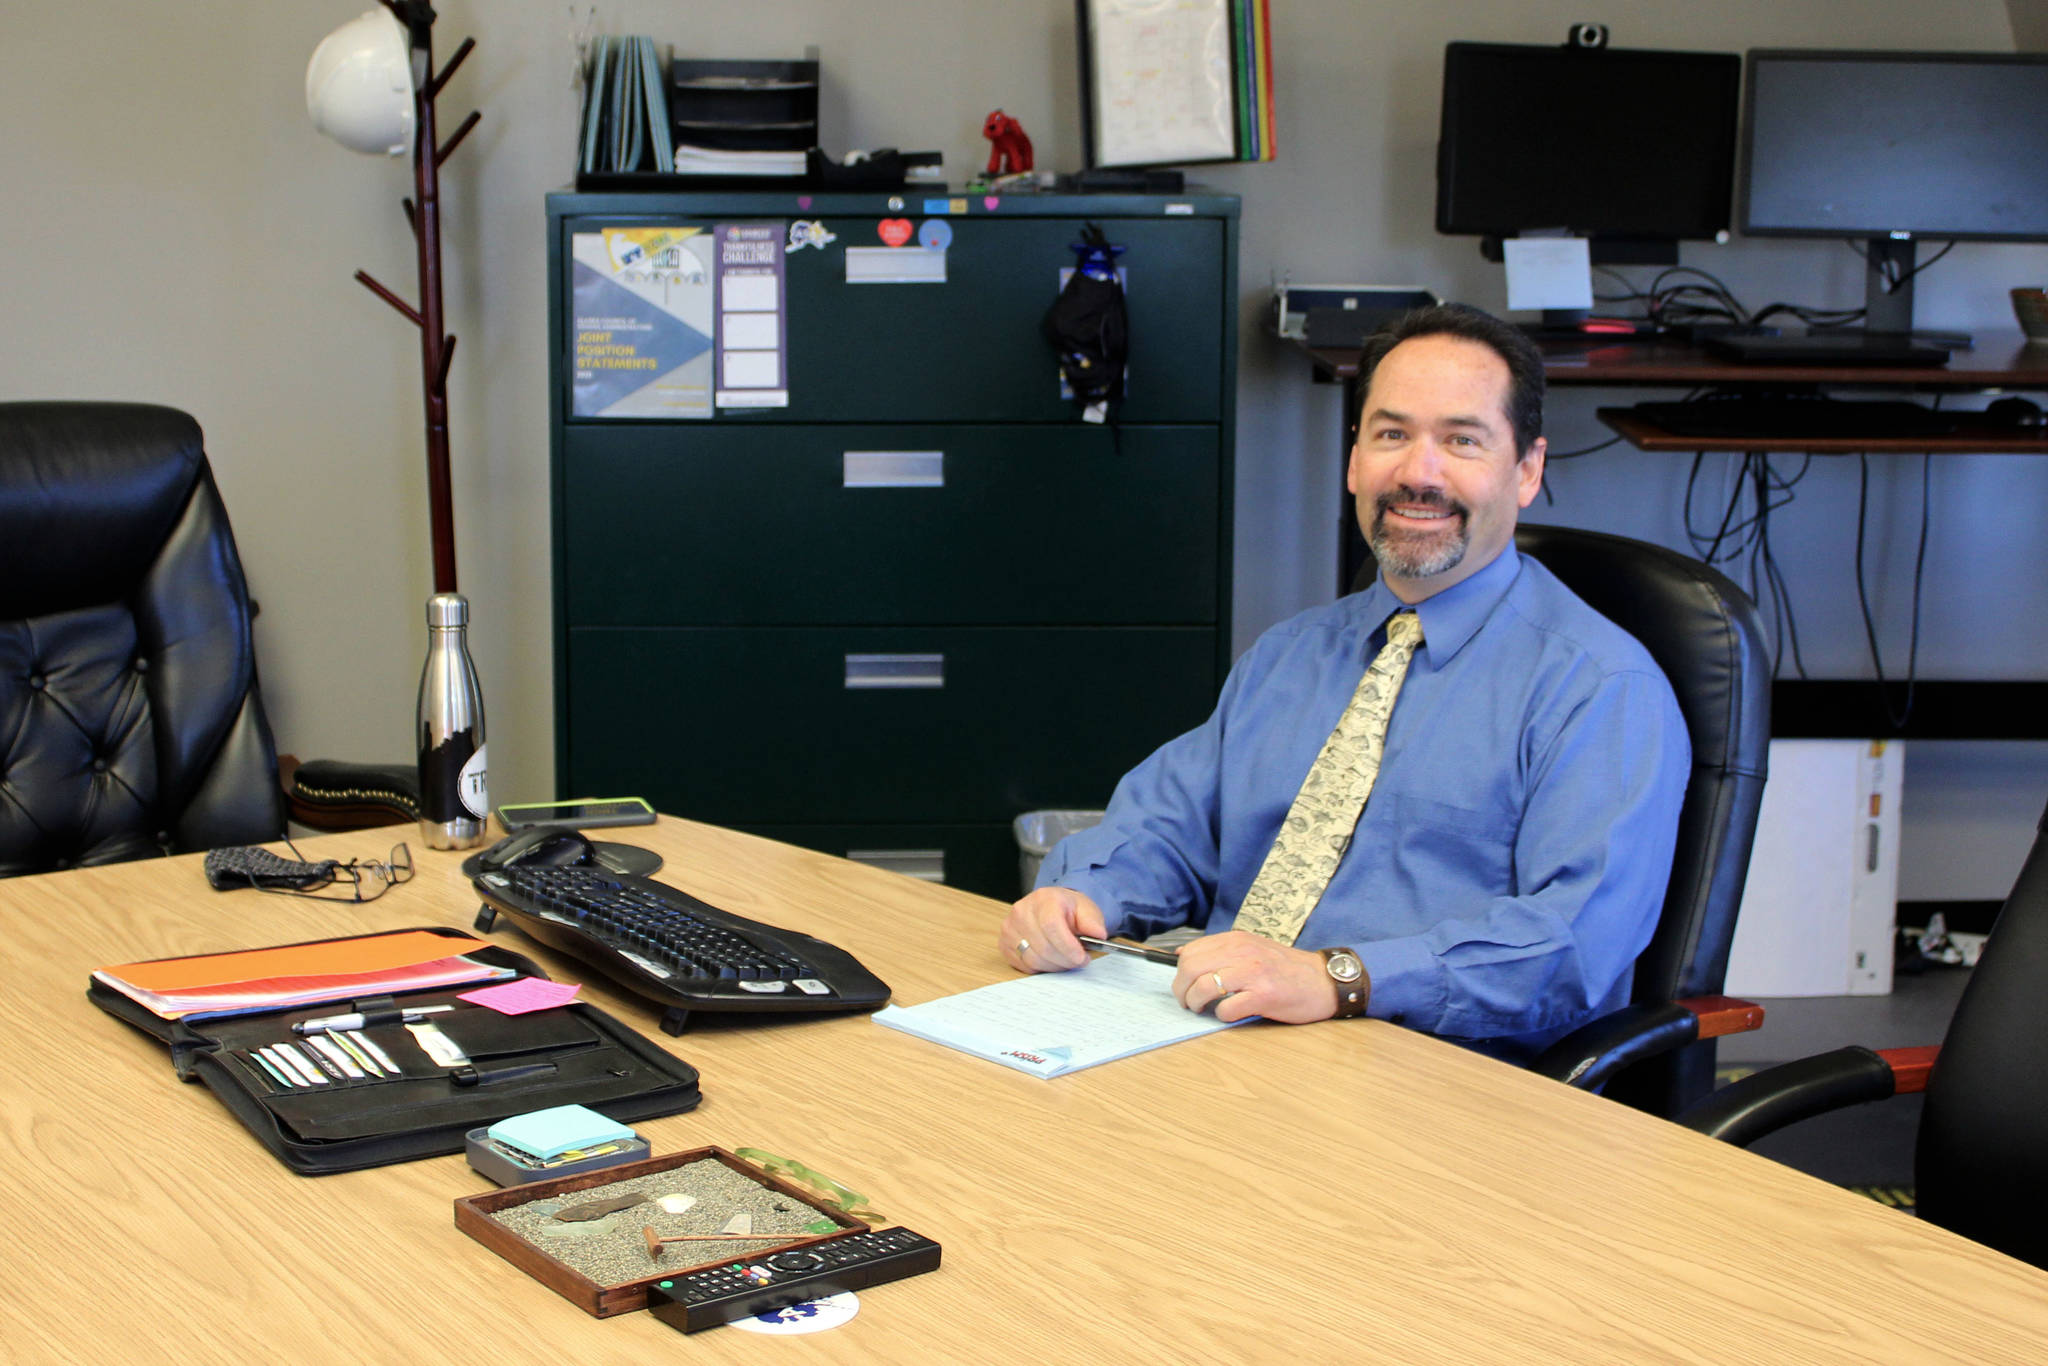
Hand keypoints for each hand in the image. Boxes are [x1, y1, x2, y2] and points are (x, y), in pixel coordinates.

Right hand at [1000, 886, 1105, 972]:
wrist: (1051, 907)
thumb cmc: (1069, 909)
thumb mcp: (1086, 910)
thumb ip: (1093, 922)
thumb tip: (1098, 935)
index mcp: (1044, 899)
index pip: (1051, 926)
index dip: (1067, 947)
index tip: (1081, 958)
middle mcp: (1022, 911)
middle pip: (1043, 946)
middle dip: (1065, 960)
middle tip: (1080, 961)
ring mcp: (1010, 927)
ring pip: (1033, 959)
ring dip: (1054, 966)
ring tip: (1066, 959)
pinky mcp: (1004, 943)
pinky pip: (1024, 965)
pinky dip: (1041, 967)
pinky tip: (1051, 958)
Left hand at [1170, 931, 1345, 1023]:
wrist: (1323, 980)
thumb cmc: (1286, 969)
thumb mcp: (1252, 949)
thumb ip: (1222, 951)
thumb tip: (1182, 954)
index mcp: (1237, 940)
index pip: (1190, 952)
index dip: (1180, 973)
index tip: (1184, 986)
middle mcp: (1243, 952)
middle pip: (1191, 968)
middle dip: (1181, 990)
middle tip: (1188, 1003)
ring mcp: (1253, 973)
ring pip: (1204, 987)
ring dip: (1197, 1003)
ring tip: (1203, 1010)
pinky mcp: (1264, 995)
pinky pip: (1227, 1008)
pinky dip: (1222, 1016)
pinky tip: (1230, 1015)